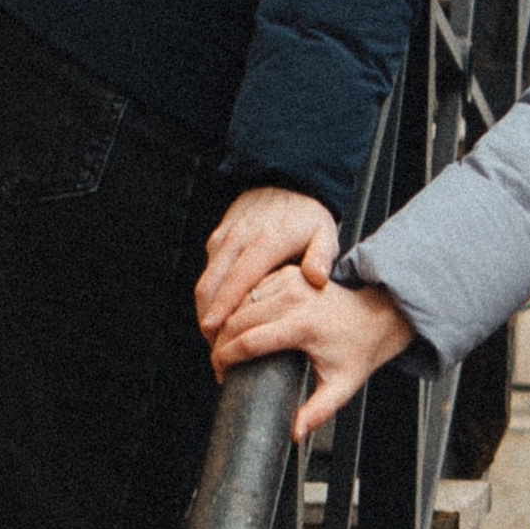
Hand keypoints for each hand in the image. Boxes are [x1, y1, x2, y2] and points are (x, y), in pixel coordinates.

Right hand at [195, 188, 337, 341]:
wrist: (286, 181)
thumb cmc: (307, 214)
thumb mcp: (325, 233)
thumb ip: (321, 257)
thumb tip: (317, 279)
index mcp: (267, 241)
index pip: (238, 279)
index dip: (223, 307)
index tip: (215, 332)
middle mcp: (240, 238)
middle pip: (211, 284)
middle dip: (208, 318)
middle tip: (215, 347)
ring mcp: (226, 237)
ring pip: (204, 279)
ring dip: (204, 309)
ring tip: (214, 337)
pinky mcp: (218, 238)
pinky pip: (207, 270)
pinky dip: (208, 294)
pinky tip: (218, 313)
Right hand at [212, 272, 416, 440]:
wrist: (376, 315)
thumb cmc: (358, 351)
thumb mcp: (341, 386)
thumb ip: (318, 412)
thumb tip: (295, 434)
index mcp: (303, 326)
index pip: (248, 341)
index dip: (226, 359)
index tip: (220, 374)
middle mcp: (294, 299)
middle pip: (237, 319)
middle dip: (219, 343)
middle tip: (218, 364)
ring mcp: (291, 281)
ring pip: (240, 301)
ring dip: (225, 322)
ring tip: (222, 346)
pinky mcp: (289, 274)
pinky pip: (252, 288)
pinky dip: (238, 305)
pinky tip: (235, 324)